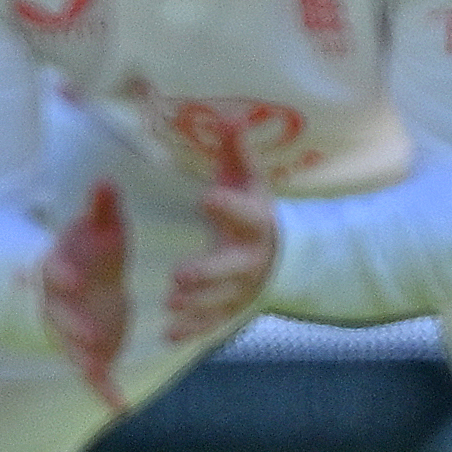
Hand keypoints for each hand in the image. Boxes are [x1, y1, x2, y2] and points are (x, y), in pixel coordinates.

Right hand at [40, 181, 132, 409]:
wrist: (88, 282)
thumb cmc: (93, 250)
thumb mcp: (100, 229)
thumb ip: (101, 208)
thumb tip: (106, 180)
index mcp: (58, 269)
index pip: (51, 271)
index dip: (60, 275)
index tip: (73, 279)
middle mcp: (57, 303)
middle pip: (57, 316)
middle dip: (71, 325)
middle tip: (88, 333)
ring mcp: (69, 331)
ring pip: (70, 347)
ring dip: (82, 358)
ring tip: (96, 369)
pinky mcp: (86, 351)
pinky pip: (93, 374)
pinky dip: (104, 391)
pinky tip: (121, 405)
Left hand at [156, 168, 277, 345]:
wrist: (283, 254)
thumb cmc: (254, 210)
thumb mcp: (249, 180)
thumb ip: (237, 153)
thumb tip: (229, 116)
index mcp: (255, 223)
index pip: (245, 213)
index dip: (229, 206)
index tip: (207, 198)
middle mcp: (251, 259)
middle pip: (230, 268)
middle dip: (207, 273)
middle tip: (179, 276)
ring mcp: (243, 288)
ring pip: (221, 300)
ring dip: (196, 305)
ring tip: (170, 304)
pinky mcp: (232, 308)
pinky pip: (213, 323)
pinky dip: (193, 330)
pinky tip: (168, 335)